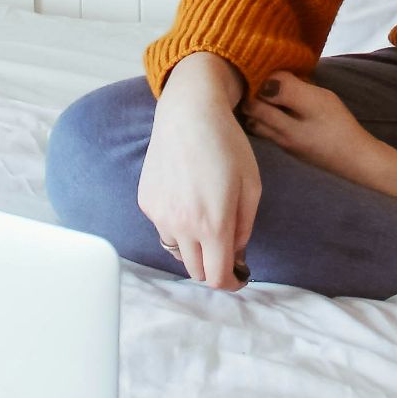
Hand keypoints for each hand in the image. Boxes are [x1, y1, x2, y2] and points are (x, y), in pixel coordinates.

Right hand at [137, 80, 259, 290]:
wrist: (189, 114)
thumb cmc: (227, 146)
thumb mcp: (251, 187)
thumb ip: (244, 228)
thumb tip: (236, 257)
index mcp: (213, 224)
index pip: (217, 277)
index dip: (231, 283)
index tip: (239, 277)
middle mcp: (181, 225)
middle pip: (195, 271)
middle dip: (213, 267)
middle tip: (226, 250)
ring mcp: (159, 215)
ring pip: (177, 252)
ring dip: (193, 247)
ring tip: (206, 217)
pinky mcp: (145, 203)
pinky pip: (162, 228)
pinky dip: (176, 225)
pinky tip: (187, 198)